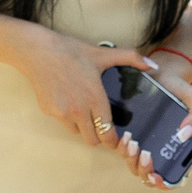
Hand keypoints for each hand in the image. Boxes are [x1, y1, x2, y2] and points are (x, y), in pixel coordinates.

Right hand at [0, 15, 162, 153]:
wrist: (38, 51)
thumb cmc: (71, 51)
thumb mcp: (103, 53)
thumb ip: (131, 58)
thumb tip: (153, 66)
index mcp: (95, 98)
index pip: (107, 133)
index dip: (113, 139)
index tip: (115, 136)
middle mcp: (79, 110)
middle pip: (93, 140)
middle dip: (99, 136)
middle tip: (102, 125)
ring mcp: (62, 113)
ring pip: (78, 133)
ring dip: (83, 126)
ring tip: (84, 109)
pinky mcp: (50, 112)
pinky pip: (63, 122)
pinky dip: (68, 117)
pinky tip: (68, 100)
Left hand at [121, 60, 191, 189]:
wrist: (160, 72)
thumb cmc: (180, 89)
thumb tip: (183, 136)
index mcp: (176, 149)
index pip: (170, 177)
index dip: (163, 183)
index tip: (156, 176)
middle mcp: (158, 150)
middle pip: (147, 173)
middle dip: (143, 168)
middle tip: (144, 153)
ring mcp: (142, 143)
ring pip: (133, 163)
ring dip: (131, 158)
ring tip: (132, 142)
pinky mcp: (128, 133)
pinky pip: (122, 148)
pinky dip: (122, 147)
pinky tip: (125, 136)